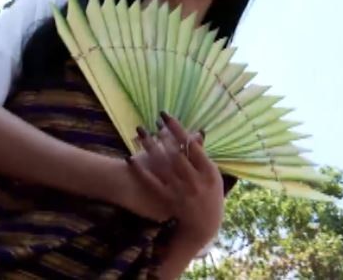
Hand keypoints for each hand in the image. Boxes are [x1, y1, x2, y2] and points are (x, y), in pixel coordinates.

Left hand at [129, 113, 223, 246]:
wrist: (203, 226)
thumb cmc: (211, 196)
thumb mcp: (213, 175)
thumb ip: (203, 155)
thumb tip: (197, 132)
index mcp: (208, 171)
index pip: (191, 145)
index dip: (178, 129)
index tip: (166, 116)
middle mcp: (194, 180)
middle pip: (175, 152)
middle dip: (163, 135)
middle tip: (152, 120)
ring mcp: (180, 190)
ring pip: (162, 164)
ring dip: (150, 146)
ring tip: (140, 130)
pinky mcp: (167, 198)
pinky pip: (151, 182)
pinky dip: (140, 170)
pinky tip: (129, 157)